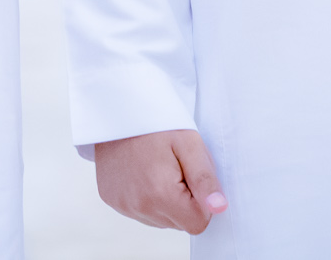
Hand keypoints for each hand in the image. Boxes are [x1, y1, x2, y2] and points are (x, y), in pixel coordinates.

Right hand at [94, 129, 227, 234]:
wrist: (117, 107)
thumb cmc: (156, 123)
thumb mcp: (189, 143)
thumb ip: (205, 179)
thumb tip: (218, 208)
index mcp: (160, 194)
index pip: (198, 223)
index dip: (202, 201)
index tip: (192, 174)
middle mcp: (139, 206)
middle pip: (179, 223)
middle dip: (184, 200)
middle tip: (175, 166)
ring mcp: (123, 205)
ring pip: (161, 219)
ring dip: (166, 200)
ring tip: (157, 167)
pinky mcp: (112, 200)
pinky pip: (141, 211)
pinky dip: (147, 196)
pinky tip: (143, 171)